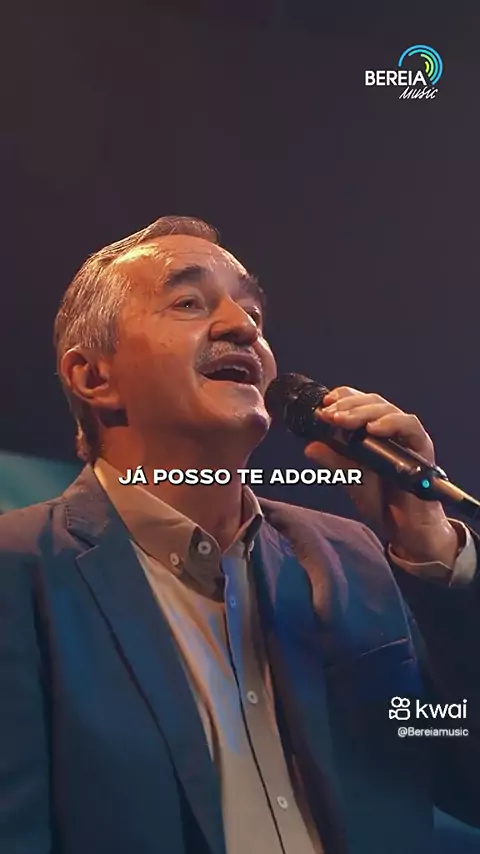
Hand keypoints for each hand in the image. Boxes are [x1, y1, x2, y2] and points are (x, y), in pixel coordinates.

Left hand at [304, 386, 459, 566]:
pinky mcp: (421, 446)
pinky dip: (391, 423)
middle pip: (371, 401)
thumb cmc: (381, 500)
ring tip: (343, 420)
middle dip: (348, 404)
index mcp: (372, 431)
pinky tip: (373, 429)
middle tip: (329, 414)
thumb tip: (310, 447)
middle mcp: (390, 428)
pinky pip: (409, 425)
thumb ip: (333, 462)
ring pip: (387, 409)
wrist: (404, 527)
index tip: (324, 404)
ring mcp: (406, 436)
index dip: (342, 397)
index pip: (359, 402)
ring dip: (363, 411)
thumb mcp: (350, 480)